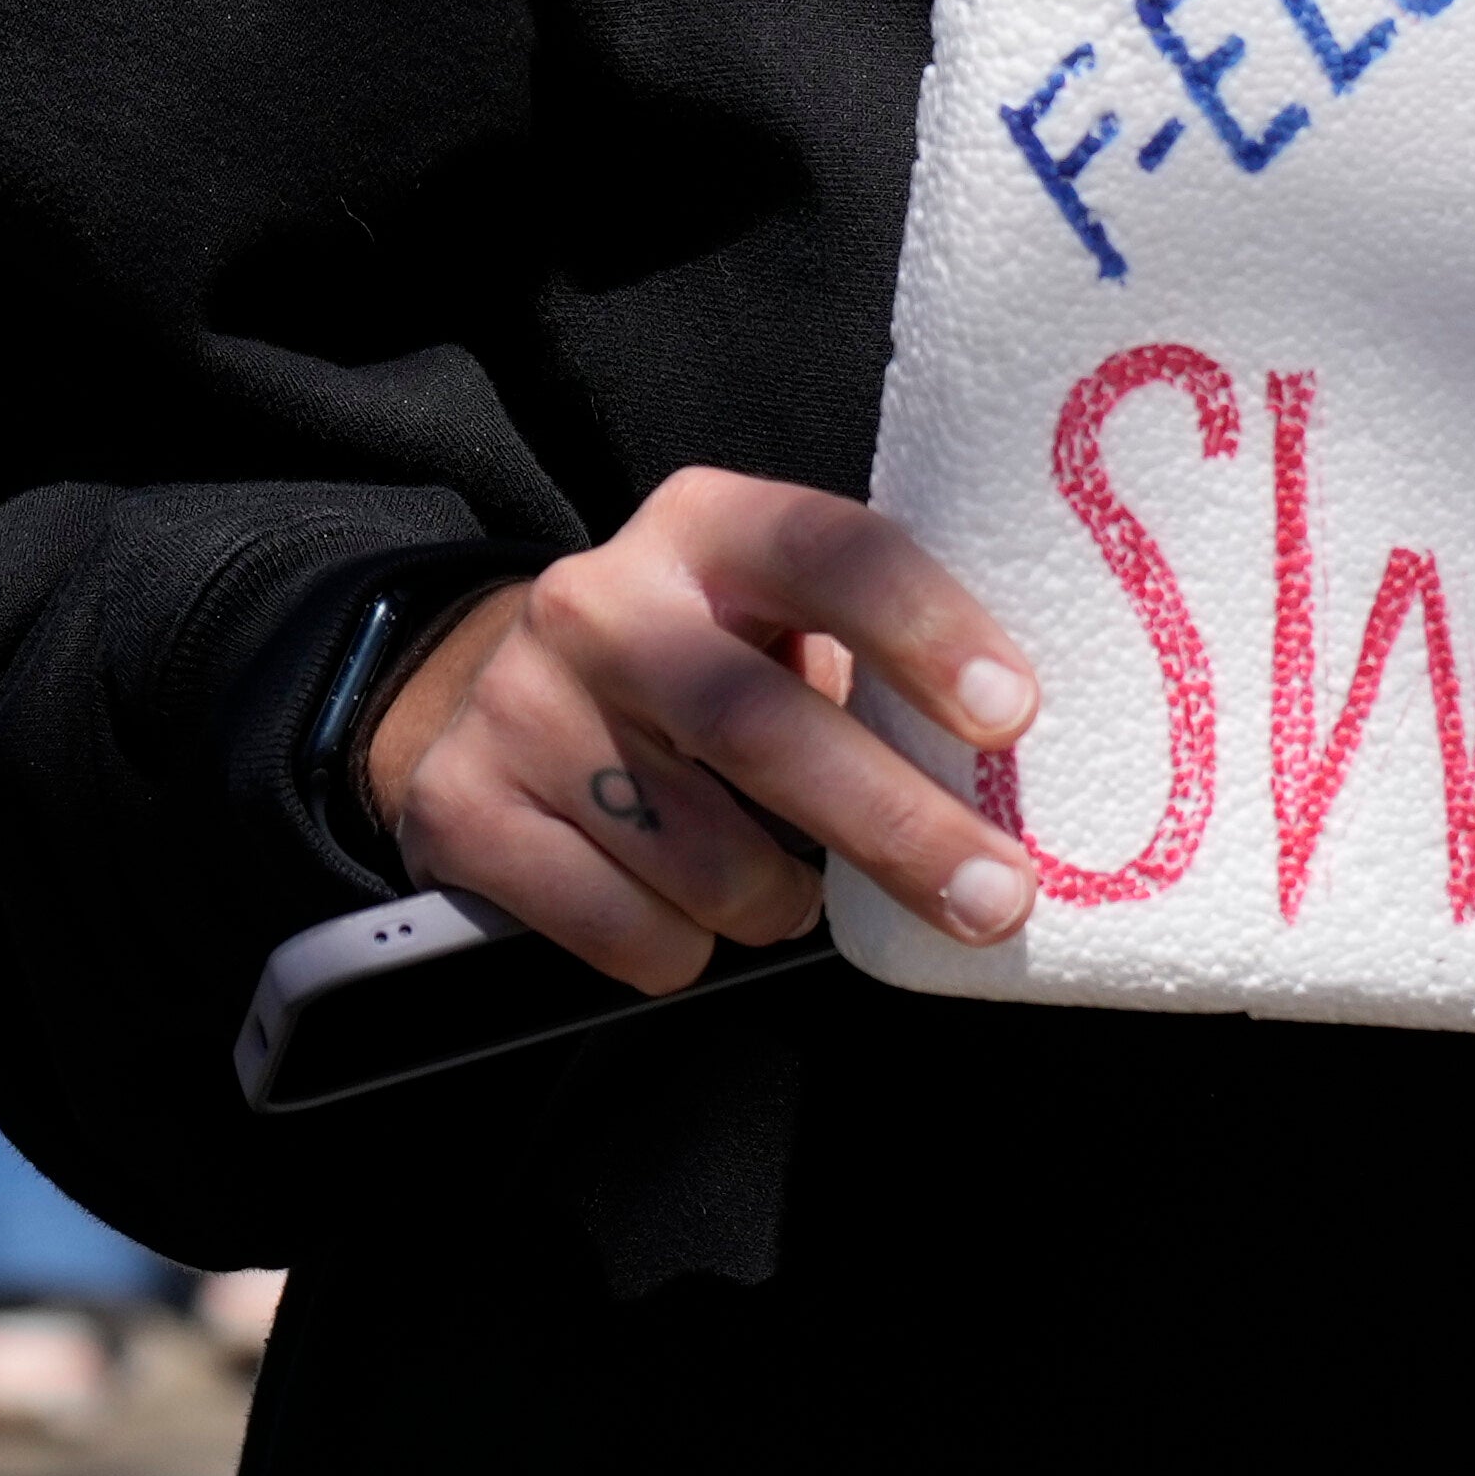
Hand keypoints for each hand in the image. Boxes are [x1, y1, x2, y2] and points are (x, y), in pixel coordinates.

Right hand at [363, 470, 1046, 994]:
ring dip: (778, 905)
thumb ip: (870, 670)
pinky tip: (674, 902)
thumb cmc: (703, 671)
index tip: (1010, 718)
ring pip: (705, 863)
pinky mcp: (464, 808)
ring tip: (779, 885)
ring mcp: (521, 704)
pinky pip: (629, 932)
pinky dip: (683, 948)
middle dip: (894, 827)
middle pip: (761, 725)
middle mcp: (600, 601)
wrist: (498, 700)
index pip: (825, 551)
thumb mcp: (773, 625)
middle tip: (992, 901)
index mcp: (703, 527)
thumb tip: (1007, 783)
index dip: (921, 628)